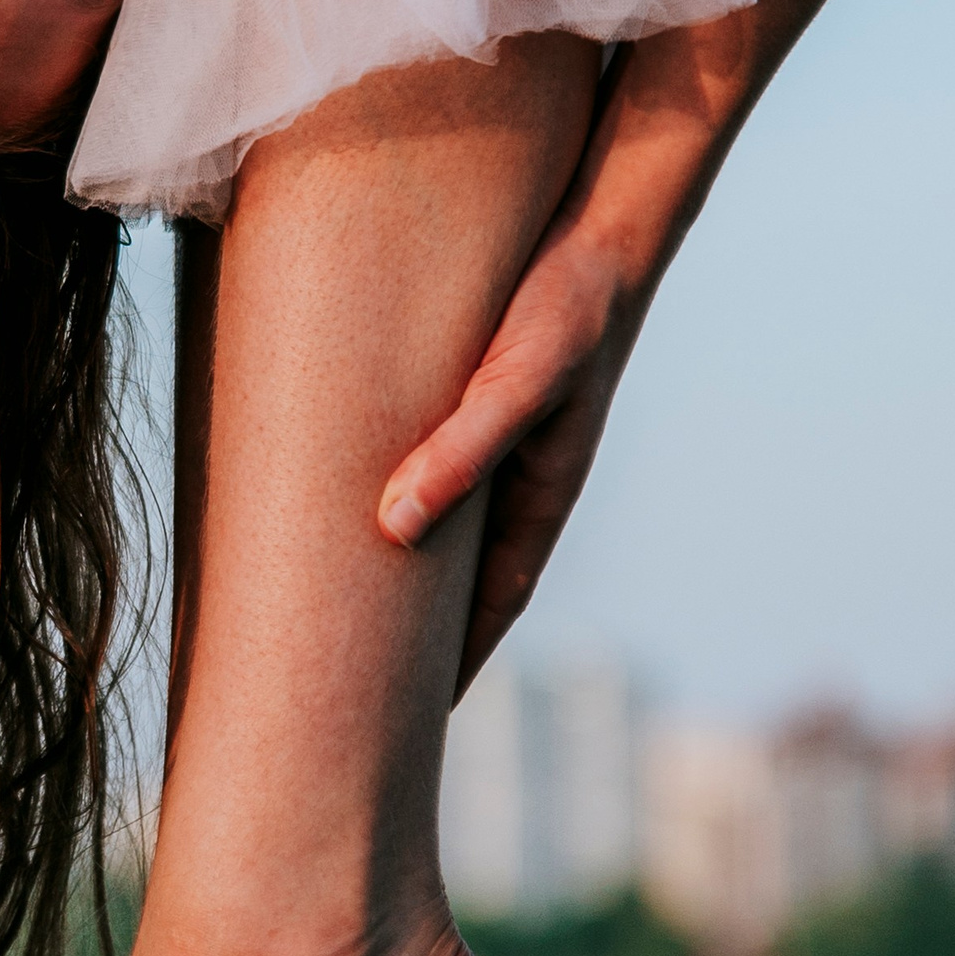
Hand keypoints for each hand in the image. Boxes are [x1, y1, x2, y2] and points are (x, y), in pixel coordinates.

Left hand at [376, 225, 646, 697]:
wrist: (603, 232)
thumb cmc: (568, 310)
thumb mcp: (514, 383)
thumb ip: (460, 450)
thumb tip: (393, 525)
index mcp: (540, 499)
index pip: (491, 607)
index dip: (455, 664)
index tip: (413, 724)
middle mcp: (522, 484)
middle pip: (465, 583)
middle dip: (424, 639)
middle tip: (367, 691)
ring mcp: (504, 448)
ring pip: (448, 531)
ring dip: (410, 575)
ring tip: (351, 618)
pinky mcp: (477, 402)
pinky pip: (437, 474)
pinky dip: (405, 504)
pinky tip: (362, 508)